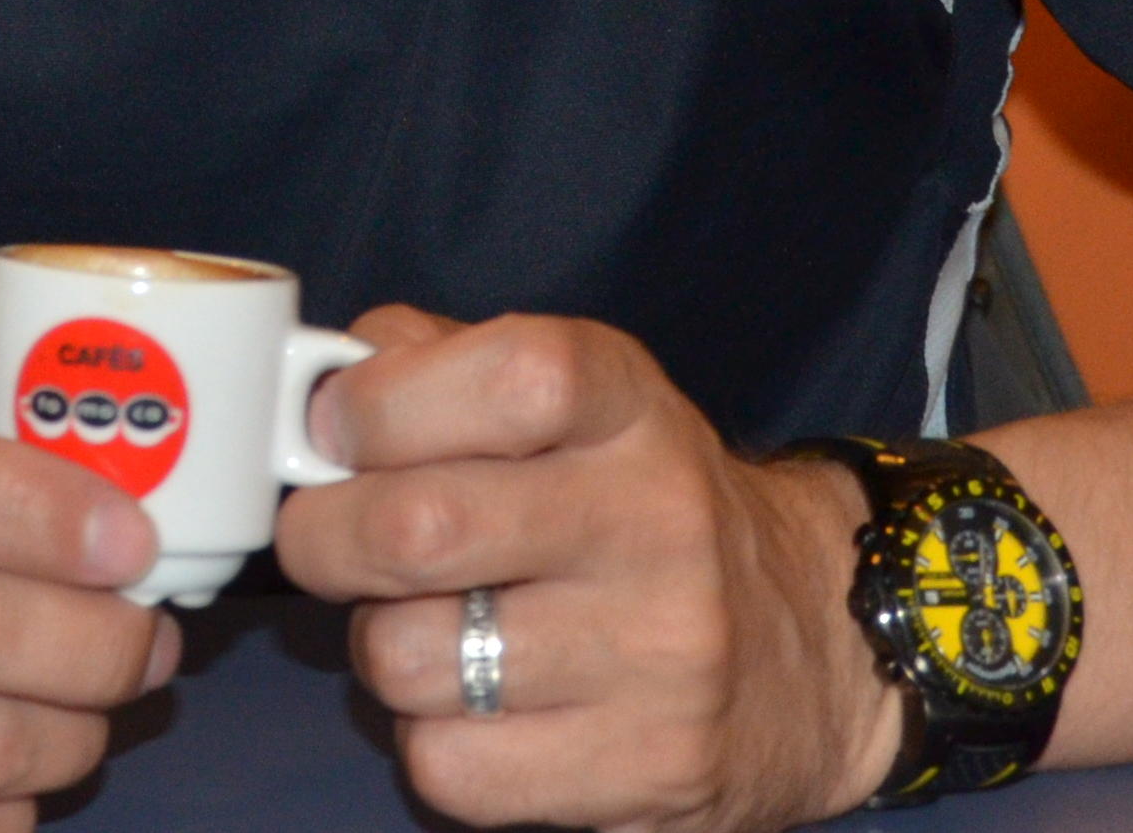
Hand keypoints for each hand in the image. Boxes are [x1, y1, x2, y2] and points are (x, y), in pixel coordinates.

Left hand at [279, 311, 897, 832]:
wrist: (818, 641)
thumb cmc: (642, 502)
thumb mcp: (576, 396)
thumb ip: (438, 362)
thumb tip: (314, 391)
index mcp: (627, 404)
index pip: (498, 376)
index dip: (377, 406)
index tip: (341, 434)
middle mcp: (656, 520)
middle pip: (413, 531)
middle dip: (324, 538)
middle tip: (330, 541)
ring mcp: (660, 654)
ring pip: (406, 660)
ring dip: (382, 649)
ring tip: (435, 628)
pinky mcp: (649, 770)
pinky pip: (449, 766)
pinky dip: (434, 742)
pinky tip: (485, 708)